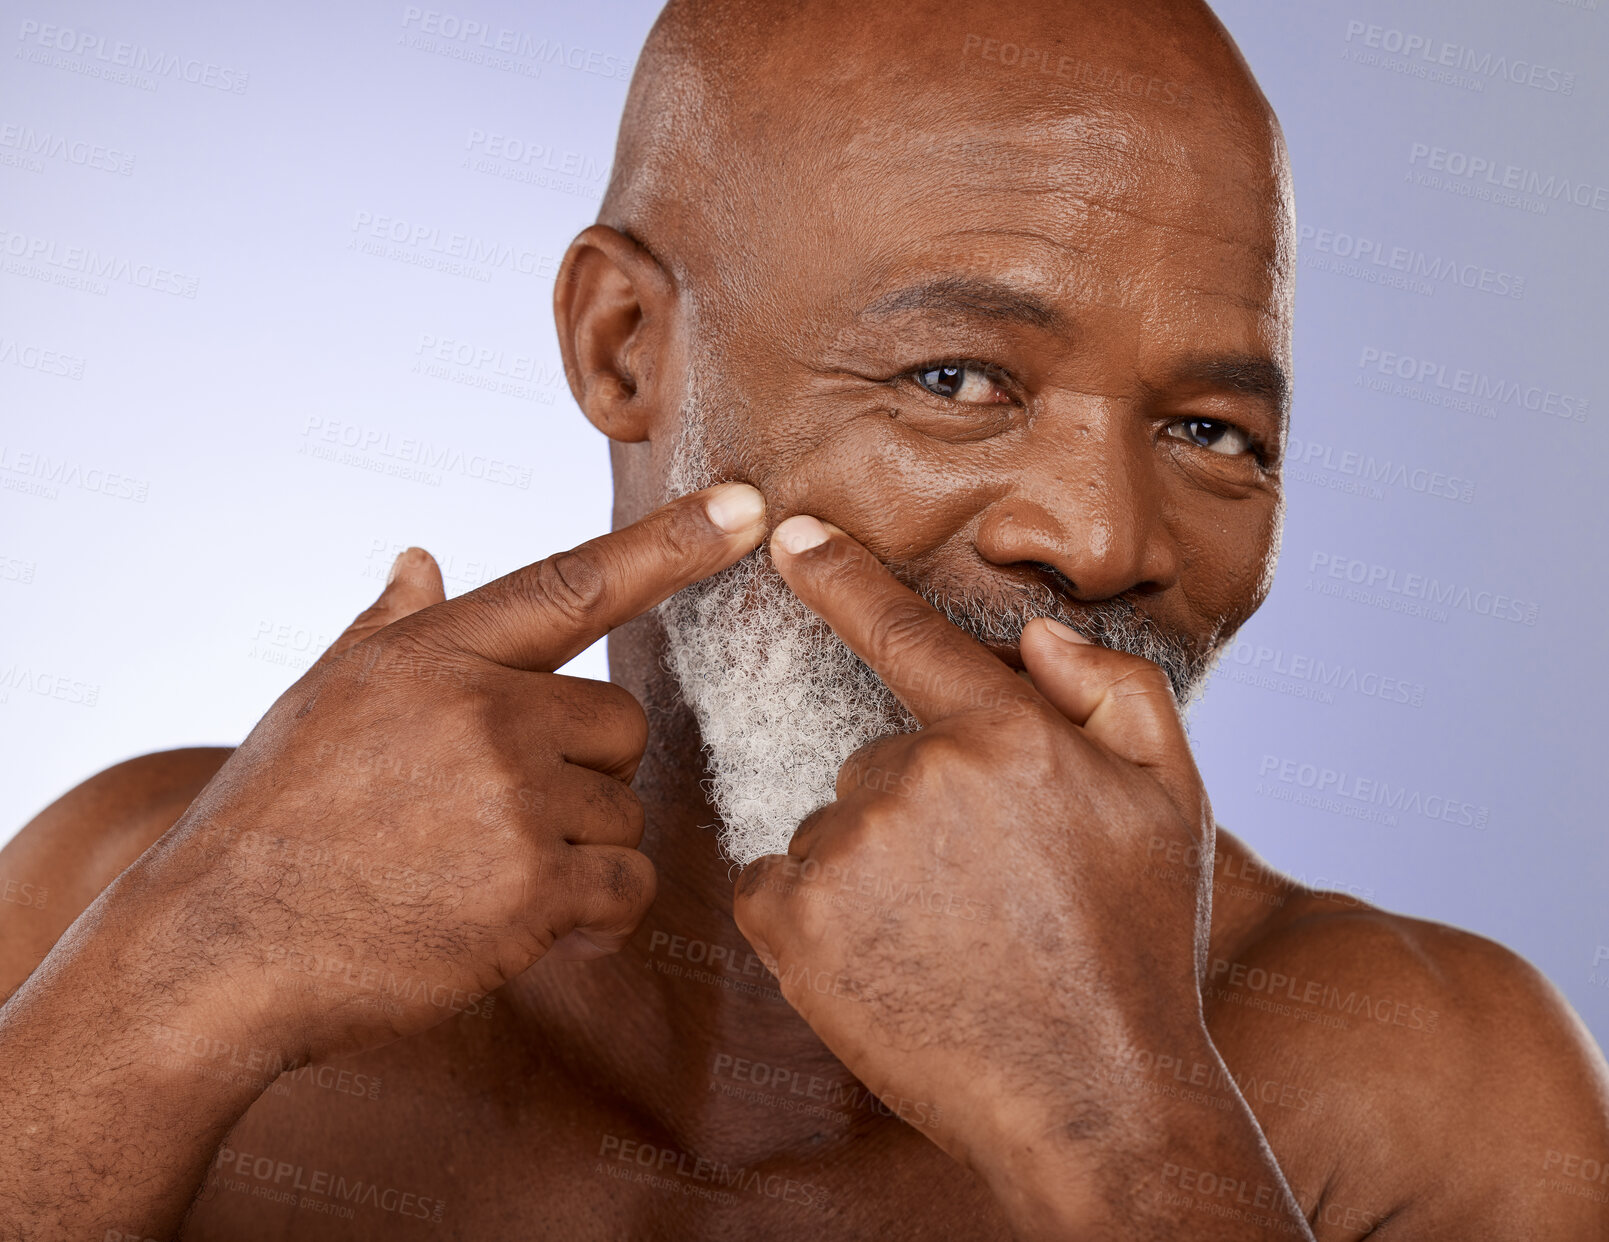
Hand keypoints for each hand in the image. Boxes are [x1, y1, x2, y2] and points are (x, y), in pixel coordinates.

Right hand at [113, 483, 766, 1064]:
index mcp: (433, 653)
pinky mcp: (533, 888)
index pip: (576, 582)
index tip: (748, 505)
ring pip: (626, 809)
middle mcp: (483, 711)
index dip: (672, 542)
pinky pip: (628, 883)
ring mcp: (512, 798)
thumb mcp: (320, 699)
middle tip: (501, 815)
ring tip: (483, 874)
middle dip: (584, 770)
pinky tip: (532, 924)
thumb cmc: (270, 819)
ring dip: (579, 848)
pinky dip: (600, 911)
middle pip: (621, 721)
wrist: (220, 949)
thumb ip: (390, 627)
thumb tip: (421, 557)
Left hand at [731, 515, 1215, 1194]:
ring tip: (950, 942)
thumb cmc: (1138, 949)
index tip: (787, 533)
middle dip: (923, 810)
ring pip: (836, 826)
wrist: (1091, 1100)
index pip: (904, 632)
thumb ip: (1115, 693)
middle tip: (989, 895)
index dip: (838, 574)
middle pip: (883, 759)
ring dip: (875, 868)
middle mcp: (915, 775)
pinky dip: (816, 914)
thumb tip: (1036, 634)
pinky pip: (780, 882)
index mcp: (1007, 735)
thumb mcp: (1175, 804)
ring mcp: (845, 849)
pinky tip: (886, 961)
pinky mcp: (791, 922)